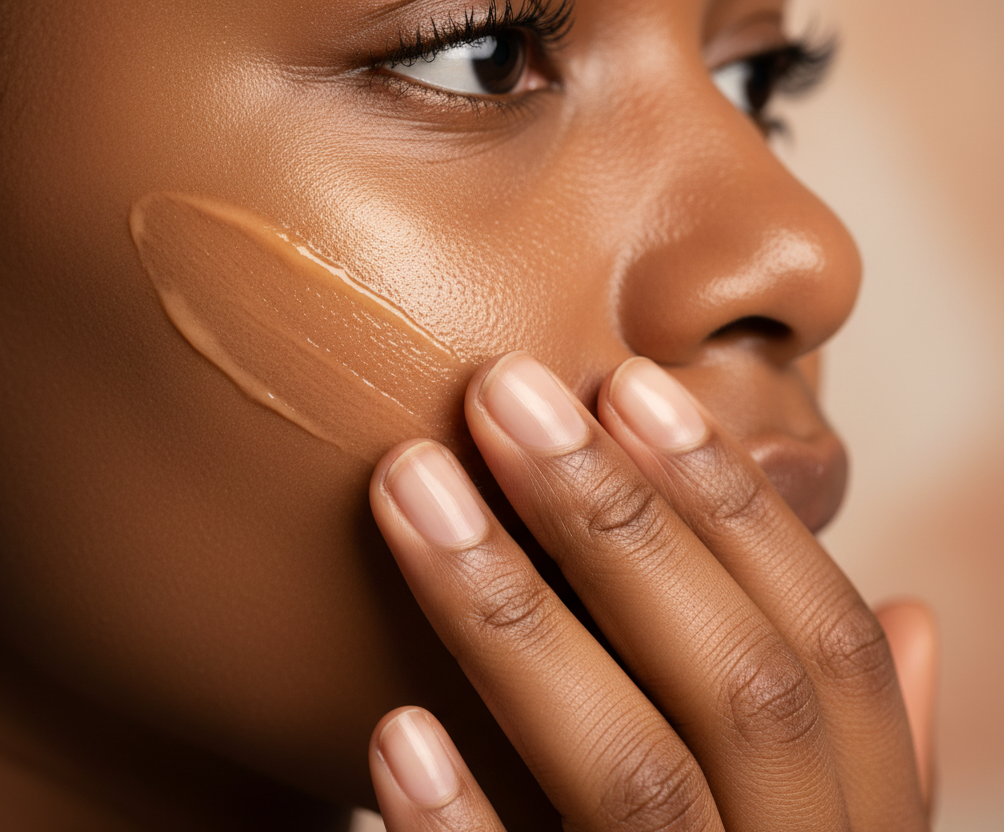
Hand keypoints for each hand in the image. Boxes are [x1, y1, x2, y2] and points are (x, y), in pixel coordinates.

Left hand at [367, 353, 935, 830]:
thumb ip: (856, 754)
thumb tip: (906, 619)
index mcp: (862, 830)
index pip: (820, 644)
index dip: (732, 508)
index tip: (626, 385)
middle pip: (736, 686)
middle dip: (615, 522)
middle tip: (499, 391)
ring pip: (632, 778)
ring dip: (514, 619)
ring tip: (408, 486)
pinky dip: (467, 829)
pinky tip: (391, 733)